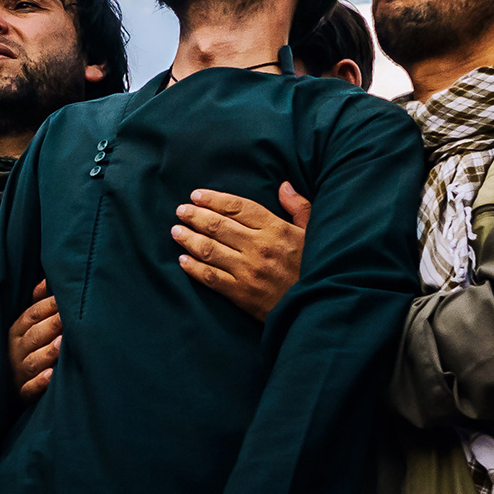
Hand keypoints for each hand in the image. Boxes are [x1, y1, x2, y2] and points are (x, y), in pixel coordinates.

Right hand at [9, 286, 61, 402]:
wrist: (8, 387)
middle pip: (34, 336)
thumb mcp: (26, 325)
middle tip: (67, 318)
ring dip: (47, 352)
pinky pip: (30, 389)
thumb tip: (47, 281)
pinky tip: (51, 375)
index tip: (65, 299)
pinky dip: (40, 383)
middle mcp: (15, 350)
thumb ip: (36, 304)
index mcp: (16, 331)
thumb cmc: (24, 350)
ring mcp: (18, 373)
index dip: (48, 306)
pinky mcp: (23, 393)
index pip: (31, 315)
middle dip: (51, 326)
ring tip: (61, 344)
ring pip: (33, 361)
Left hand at [176, 185, 306, 319]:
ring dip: (189, 239)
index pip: (238, 207)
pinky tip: (182, 261)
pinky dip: (194, 268)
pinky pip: (212, 278)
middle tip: (180, 211)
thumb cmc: (314, 269)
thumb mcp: (313, 234)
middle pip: (218, 226)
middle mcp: (259, 247)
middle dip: (195, 216)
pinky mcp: (242, 294)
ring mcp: (248, 271)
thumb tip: (283, 185)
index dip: (214, 199)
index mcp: (276, 229)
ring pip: (210, 250)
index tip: (196, 195)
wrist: (317, 308)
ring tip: (176, 231)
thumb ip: (298, 207)